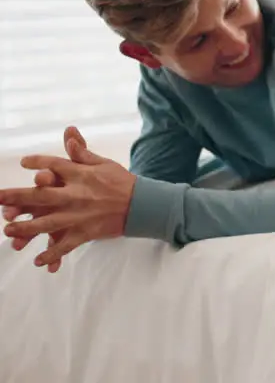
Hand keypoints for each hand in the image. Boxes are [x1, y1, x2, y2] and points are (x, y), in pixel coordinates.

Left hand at [0, 127, 135, 271]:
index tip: (24, 162)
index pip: (53, 165)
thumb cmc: (122, 182)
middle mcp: (75, 194)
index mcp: (80, 175)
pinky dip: (52, 254)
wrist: (144, 204)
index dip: (37, 163)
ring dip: (26, 229)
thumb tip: (68, 132)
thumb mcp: (103, 163)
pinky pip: (65, 246)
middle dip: (16, 198)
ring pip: (46, 224)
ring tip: (9, 232)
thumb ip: (81, 151)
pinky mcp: (85, 232)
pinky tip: (39, 261)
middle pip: (40, 196)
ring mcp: (79, 215)